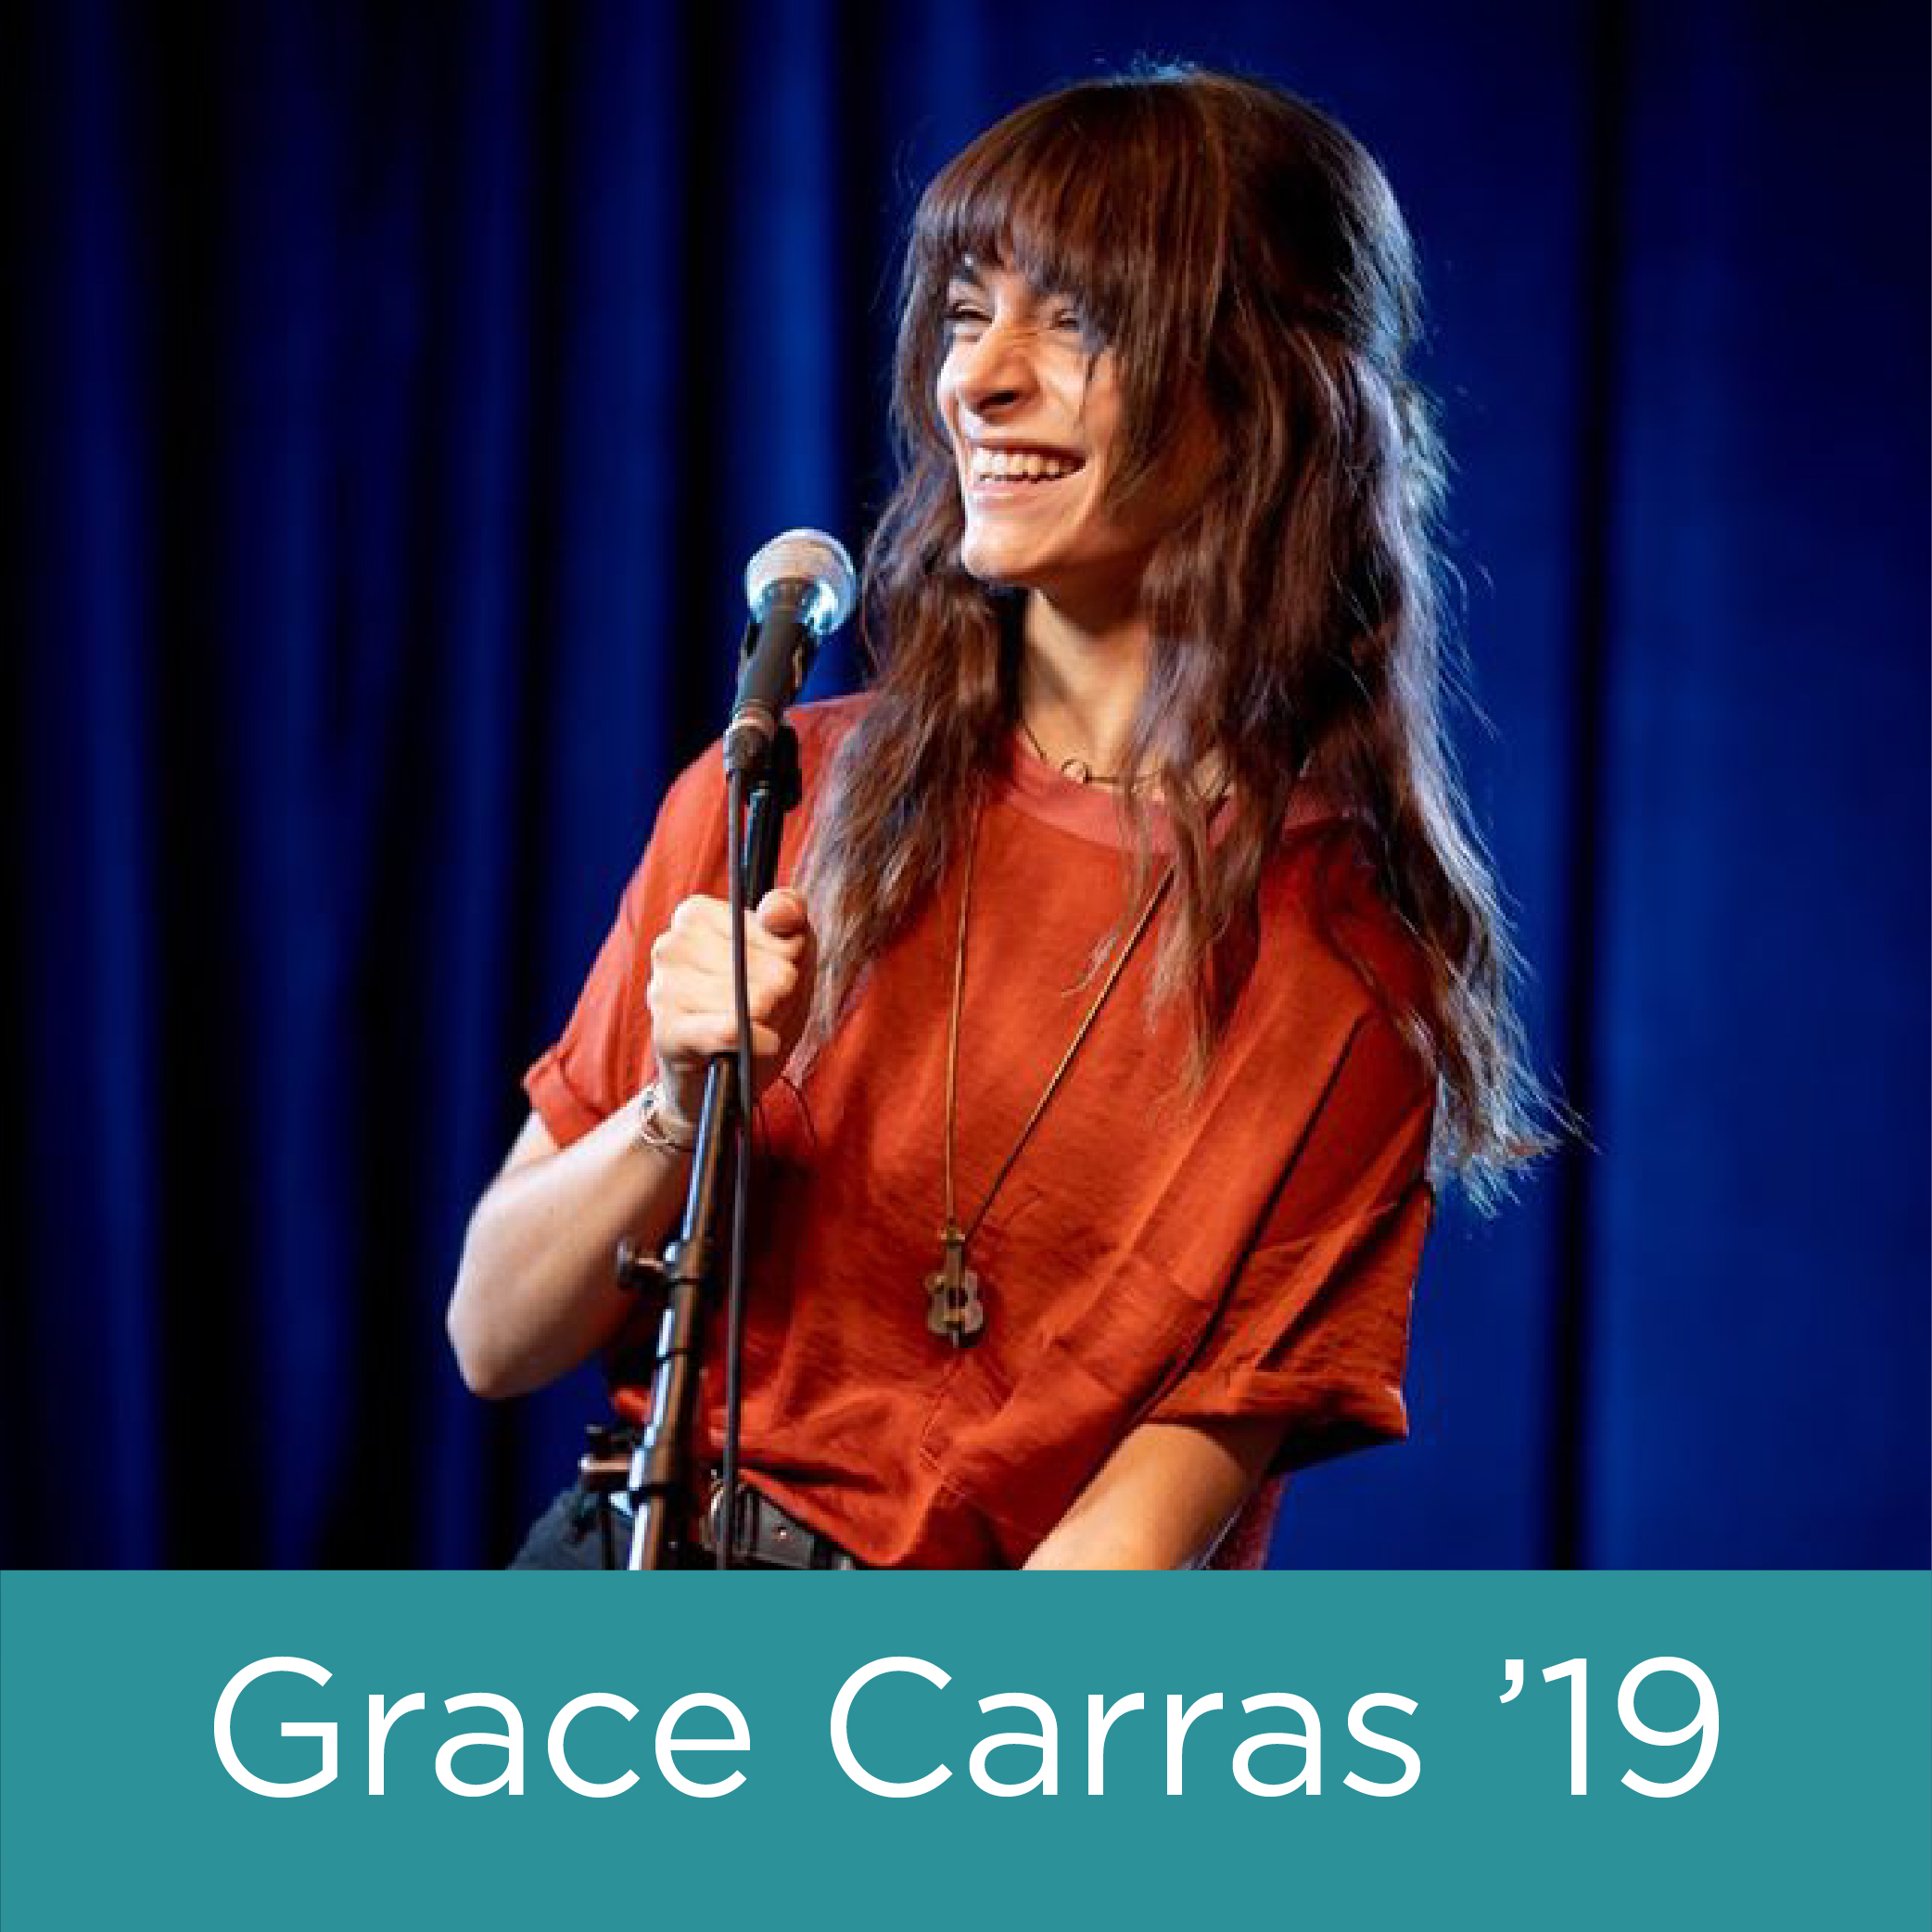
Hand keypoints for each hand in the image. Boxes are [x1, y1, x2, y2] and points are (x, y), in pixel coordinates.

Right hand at [646, 888, 816, 1125]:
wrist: (727, 1073)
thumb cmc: (758, 1003)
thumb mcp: (787, 953)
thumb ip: (791, 914)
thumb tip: (780, 913)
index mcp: (694, 914)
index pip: (770, 924)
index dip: (792, 955)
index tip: (783, 971)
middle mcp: (670, 945)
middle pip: (762, 964)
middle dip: (782, 993)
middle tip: (771, 1009)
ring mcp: (662, 989)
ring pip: (748, 999)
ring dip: (771, 1020)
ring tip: (761, 1027)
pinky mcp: (667, 1032)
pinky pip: (727, 1029)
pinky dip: (755, 1040)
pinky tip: (765, 1043)